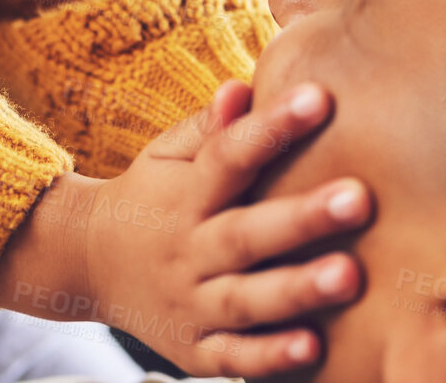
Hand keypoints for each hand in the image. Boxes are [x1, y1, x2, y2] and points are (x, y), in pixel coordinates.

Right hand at [0, 80, 371, 376]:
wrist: (87, 264)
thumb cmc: (152, 197)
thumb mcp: (166, 156)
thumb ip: (209, 129)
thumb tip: (242, 89)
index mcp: (185, 195)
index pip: (227, 157)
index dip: (271, 128)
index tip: (320, 98)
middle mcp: (187, 251)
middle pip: (245, 234)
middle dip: (302, 218)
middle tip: (359, 198)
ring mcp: (189, 304)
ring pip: (245, 300)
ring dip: (296, 291)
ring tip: (349, 276)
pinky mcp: (195, 351)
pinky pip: (233, 358)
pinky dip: (269, 357)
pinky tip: (313, 347)